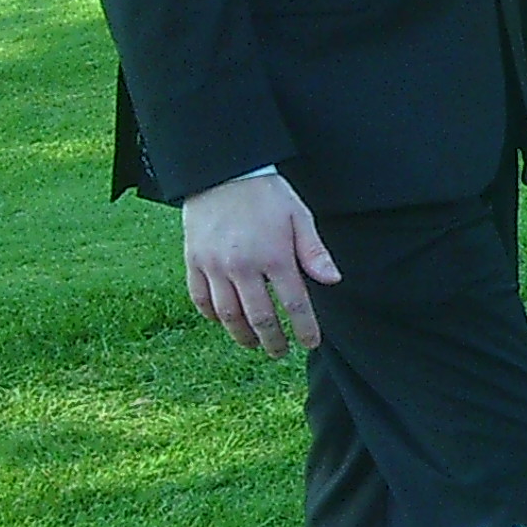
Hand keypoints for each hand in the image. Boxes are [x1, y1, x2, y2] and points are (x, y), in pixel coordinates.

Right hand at [182, 172, 341, 355]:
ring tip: (254, 344)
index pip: (294, 304)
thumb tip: (333, 280)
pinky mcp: (193, 261)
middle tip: (280, 352)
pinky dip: (212, 315)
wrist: (222, 173)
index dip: (304, 328)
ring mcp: (214, 265)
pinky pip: (200, 298)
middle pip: (259, 317)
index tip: (310, 343)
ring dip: (242, 335)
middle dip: (272, 341)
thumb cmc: (267, 196)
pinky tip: (224, 322)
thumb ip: (314, 252)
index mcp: (274, 256)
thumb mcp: (299, 217)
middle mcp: (242, 266)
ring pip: (228, 314)